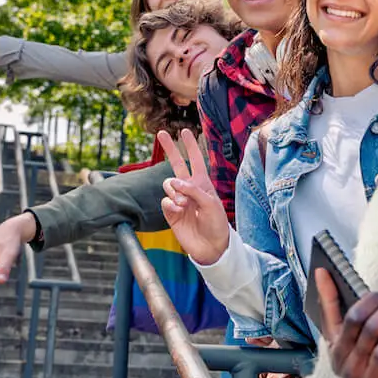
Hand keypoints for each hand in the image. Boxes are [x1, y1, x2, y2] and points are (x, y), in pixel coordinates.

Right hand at [159, 129, 229, 265]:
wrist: (211, 245)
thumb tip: (173, 182)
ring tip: (185, 205)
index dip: (191, 146)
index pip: (195, 160)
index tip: (185, 131)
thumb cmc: (216, 223)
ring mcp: (178, 200)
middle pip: (176, 165)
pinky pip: (165, 201)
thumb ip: (193, 190)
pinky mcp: (170, 212)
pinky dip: (171, 205)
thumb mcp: (210, 203)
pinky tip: (178, 211)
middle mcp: (189, 189)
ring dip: (175, 192)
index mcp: (202, 183)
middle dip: (170, 149)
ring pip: (168, 184)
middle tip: (161, 133)